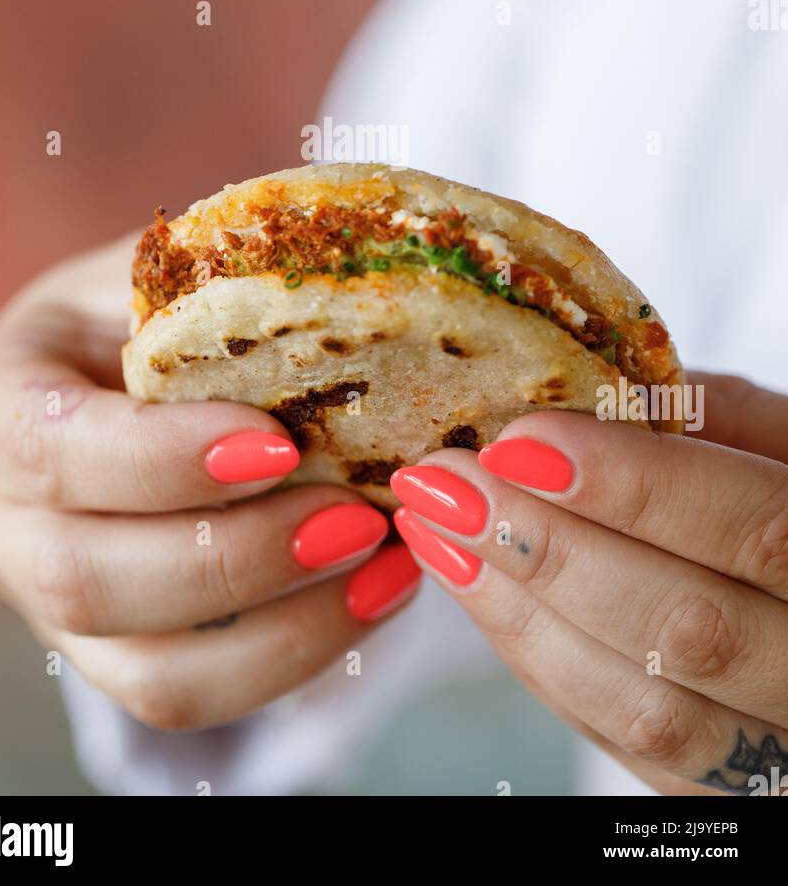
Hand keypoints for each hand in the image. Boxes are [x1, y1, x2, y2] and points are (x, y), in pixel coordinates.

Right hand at [0, 235, 418, 730]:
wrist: (108, 381)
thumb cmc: (137, 314)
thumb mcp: (152, 273)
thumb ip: (210, 276)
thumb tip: (340, 283)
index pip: (56, 449)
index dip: (165, 458)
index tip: (280, 442)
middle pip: (91, 578)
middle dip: (238, 556)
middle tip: (357, 517)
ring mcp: (47, 607)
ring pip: (147, 670)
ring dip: (285, 630)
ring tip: (385, 564)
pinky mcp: (109, 657)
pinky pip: (192, 695)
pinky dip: (293, 657)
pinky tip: (373, 596)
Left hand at [390, 374, 787, 795]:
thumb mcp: (782, 441)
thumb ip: (706, 419)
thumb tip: (577, 396)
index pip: (754, 530)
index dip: (636, 487)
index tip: (520, 442)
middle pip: (685, 629)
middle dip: (547, 549)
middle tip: (445, 481)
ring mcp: (775, 757)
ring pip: (643, 706)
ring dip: (519, 611)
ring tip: (435, 528)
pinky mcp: (712, 792)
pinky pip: (616, 740)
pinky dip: (533, 659)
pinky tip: (473, 585)